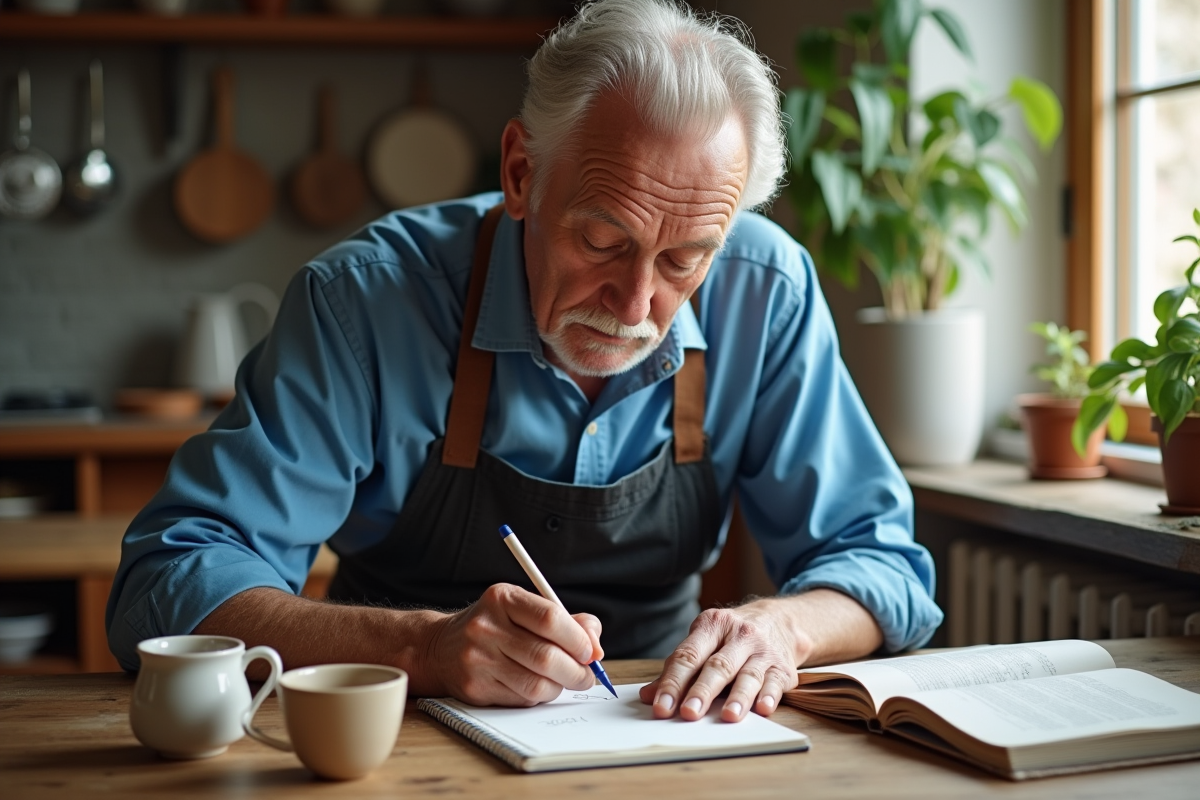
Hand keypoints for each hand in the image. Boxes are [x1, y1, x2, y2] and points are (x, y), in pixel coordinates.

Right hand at [423, 583, 603, 706]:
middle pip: (546, 656)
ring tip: (563, 681)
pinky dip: (539, 696)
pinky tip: (537, 686)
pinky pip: (522, 699)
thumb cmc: (495, 626)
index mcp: (502, 598)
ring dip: (560, 687)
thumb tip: (596, 647)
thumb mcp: (524, 609)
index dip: (578, 639)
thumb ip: (566, 621)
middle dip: (577, 671)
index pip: (550, 618)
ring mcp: (477, 659)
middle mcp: (486, 627)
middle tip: (587, 675)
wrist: (439, 648)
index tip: (591, 651)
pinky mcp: (474, 688)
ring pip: (537, 684)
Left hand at [638, 599, 802, 722]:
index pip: (688, 655)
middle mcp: (739, 635)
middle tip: (689, 712)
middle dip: (702, 690)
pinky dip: (769, 696)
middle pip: (718, 666)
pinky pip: (775, 682)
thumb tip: (648, 696)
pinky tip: (762, 709)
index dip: (673, 682)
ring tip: (728, 716)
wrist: (780, 621)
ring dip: (738, 697)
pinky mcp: (782, 668)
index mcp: (712, 625)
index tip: (661, 706)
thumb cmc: (732, 637)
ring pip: (748, 675)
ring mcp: (763, 651)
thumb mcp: (705, 641)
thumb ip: (678, 668)